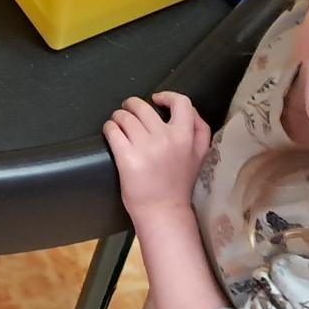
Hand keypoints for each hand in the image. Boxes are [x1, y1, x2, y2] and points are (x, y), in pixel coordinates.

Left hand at [103, 93, 211, 221]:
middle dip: (132, 107)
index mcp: (186, 138)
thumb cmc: (179, 184)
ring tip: (119, 125)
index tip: (156, 100)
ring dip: (118, 118)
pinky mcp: (127, 158)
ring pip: (124, 116)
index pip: (181, 102)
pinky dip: (109, 129)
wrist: (164, 212)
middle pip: (143, 106)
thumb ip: (199, 131)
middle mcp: (166, 139)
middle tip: (129, 114)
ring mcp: (145, 148)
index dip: (167, 96)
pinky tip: (112, 134)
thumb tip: (188, 109)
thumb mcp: (198, 156)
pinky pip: (112, 130)